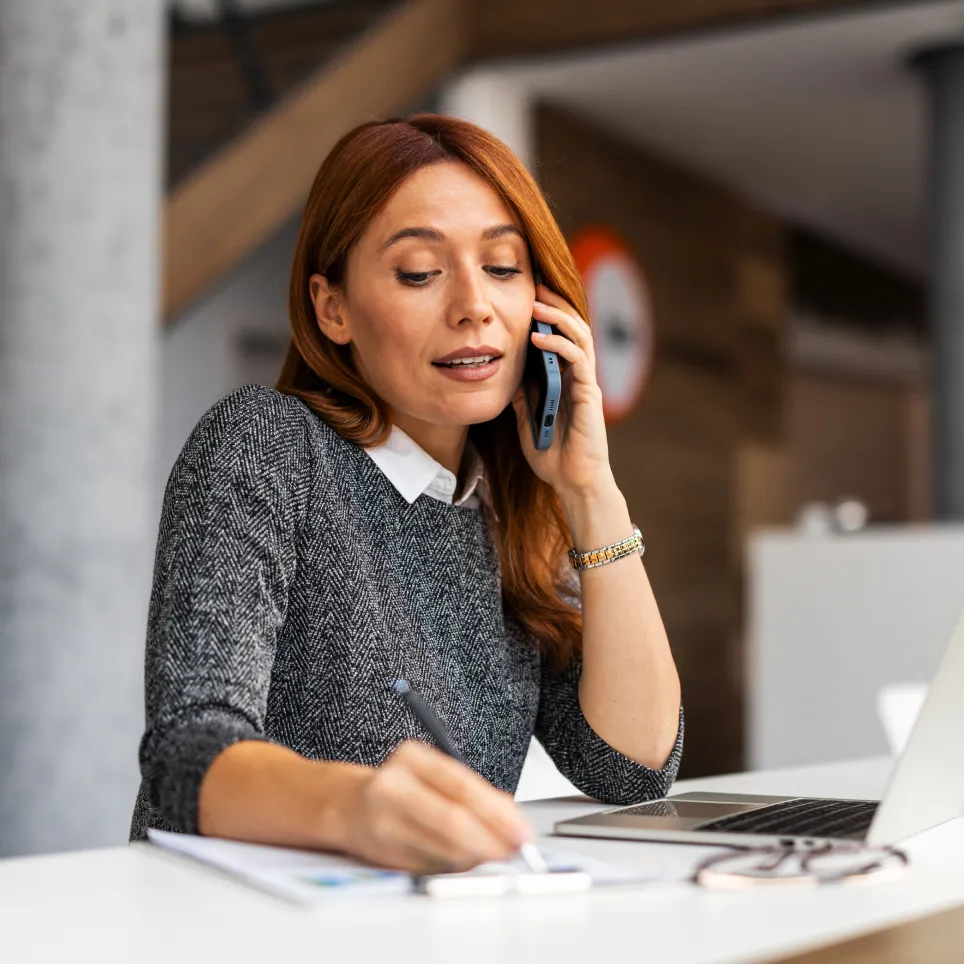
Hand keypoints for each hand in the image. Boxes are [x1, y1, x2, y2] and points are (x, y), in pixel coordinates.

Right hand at [333, 740, 530, 873]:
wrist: (347, 806)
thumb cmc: (400, 789)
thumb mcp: (432, 776)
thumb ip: (472, 793)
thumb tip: (512, 821)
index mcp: (412, 757)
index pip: (461, 785)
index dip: (496, 812)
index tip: (521, 831)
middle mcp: (393, 785)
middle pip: (451, 818)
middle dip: (490, 840)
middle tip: (514, 852)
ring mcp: (384, 820)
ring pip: (442, 846)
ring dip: (476, 858)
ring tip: (497, 858)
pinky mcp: (381, 853)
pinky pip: (429, 865)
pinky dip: (455, 868)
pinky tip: (468, 865)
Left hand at [511, 283, 614, 500]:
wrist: (572, 481)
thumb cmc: (552, 455)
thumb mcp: (526, 420)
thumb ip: (522, 396)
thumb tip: (508, 373)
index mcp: (564, 380)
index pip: (559, 338)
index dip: (547, 317)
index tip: (527, 298)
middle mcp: (577, 377)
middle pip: (573, 328)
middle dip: (556, 305)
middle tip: (536, 286)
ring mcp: (585, 383)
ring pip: (580, 336)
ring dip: (559, 317)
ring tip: (538, 304)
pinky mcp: (589, 393)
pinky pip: (577, 359)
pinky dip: (558, 344)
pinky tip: (538, 337)